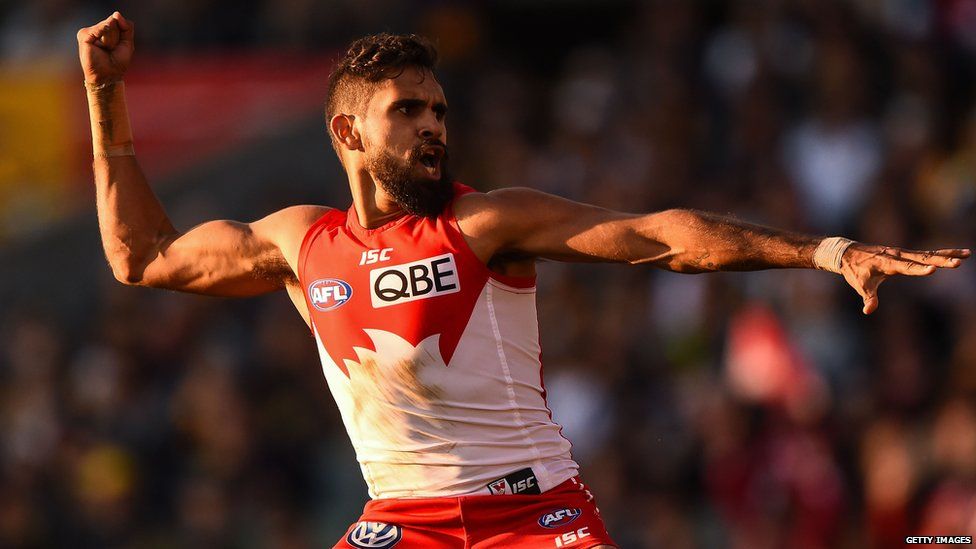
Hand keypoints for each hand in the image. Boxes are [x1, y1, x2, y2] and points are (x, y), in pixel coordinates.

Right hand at [77, 12, 133, 84]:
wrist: (109, 76)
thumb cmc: (118, 62)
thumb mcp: (128, 43)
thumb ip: (126, 27)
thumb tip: (116, 13)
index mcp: (106, 30)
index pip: (119, 20)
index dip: (124, 32)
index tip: (118, 46)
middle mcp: (97, 29)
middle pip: (114, 22)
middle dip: (118, 37)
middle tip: (111, 49)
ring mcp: (89, 32)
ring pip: (109, 25)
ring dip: (112, 40)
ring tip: (106, 49)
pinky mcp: (84, 36)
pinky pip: (100, 28)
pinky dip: (104, 37)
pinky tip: (101, 46)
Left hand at [840, 244, 970, 313]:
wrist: (847, 252)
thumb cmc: (854, 270)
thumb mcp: (860, 284)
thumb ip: (868, 297)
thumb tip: (868, 310)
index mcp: (887, 262)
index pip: (906, 267)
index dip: (919, 269)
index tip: (933, 270)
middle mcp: (897, 255)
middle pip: (922, 258)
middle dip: (941, 260)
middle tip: (958, 263)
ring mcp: (902, 253)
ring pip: (928, 253)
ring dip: (947, 254)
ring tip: (967, 254)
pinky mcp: (906, 253)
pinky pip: (926, 253)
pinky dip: (941, 253)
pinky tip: (957, 253)